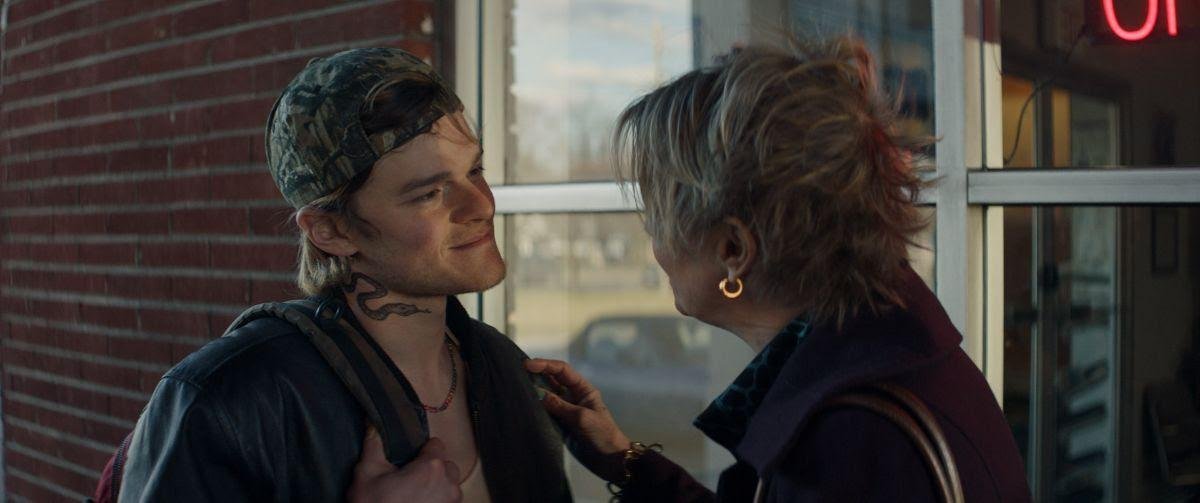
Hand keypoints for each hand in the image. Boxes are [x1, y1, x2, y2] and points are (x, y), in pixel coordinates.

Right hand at [347, 428, 461, 502]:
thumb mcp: (367, 473)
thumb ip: (373, 443)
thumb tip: (373, 423)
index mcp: (432, 467)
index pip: (436, 444)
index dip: (422, 450)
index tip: (409, 459)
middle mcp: (449, 485)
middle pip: (446, 465)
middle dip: (431, 469)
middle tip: (409, 479)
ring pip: (449, 486)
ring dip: (436, 487)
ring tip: (413, 496)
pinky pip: (447, 502)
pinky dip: (437, 502)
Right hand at [525, 358, 631, 481]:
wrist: (610, 460)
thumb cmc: (602, 434)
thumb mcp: (581, 417)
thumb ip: (559, 405)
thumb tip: (537, 393)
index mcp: (583, 389)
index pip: (562, 370)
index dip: (545, 365)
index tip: (527, 365)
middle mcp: (572, 396)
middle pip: (552, 380)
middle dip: (536, 374)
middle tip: (515, 371)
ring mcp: (565, 410)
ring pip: (546, 395)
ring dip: (533, 390)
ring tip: (515, 386)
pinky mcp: (560, 424)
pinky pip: (545, 411)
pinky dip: (534, 407)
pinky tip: (523, 405)